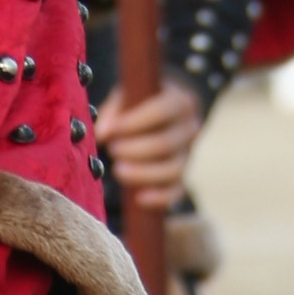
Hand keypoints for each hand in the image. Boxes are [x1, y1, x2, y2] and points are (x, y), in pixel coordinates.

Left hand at [95, 77, 202, 208]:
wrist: (164, 116)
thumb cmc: (140, 103)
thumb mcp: (127, 96)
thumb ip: (114, 110)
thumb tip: (103, 133)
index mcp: (180, 101)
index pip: (161, 111)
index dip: (134, 123)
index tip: (111, 131)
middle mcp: (190, 127)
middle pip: (165, 144)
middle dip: (134, 150)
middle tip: (112, 150)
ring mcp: (189, 154)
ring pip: (172, 170)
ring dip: (142, 174)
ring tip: (118, 170)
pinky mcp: (183, 176)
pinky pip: (176, 191)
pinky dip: (159, 198)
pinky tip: (139, 198)